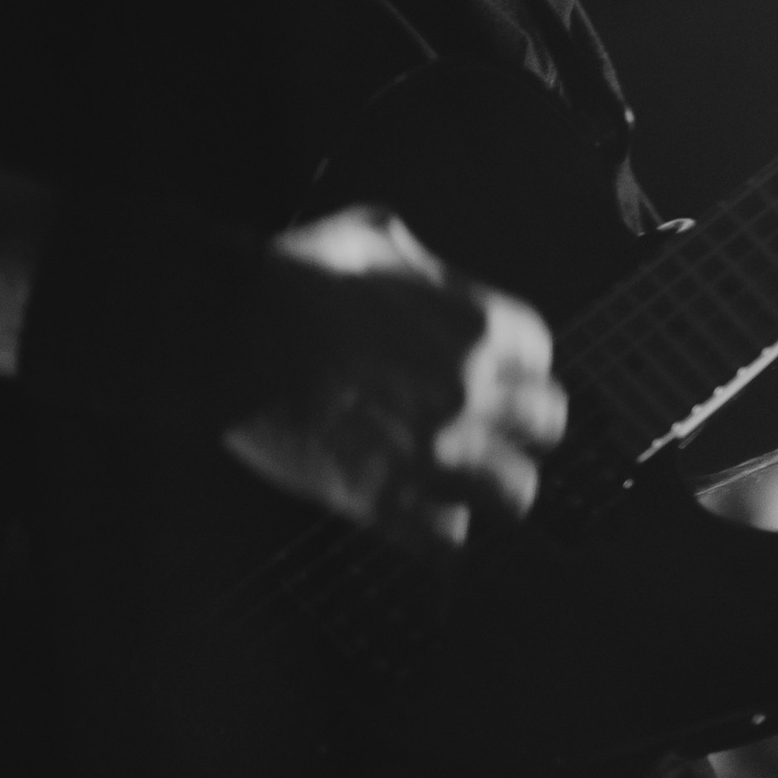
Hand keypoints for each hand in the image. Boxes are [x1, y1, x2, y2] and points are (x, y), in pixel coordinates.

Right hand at [221, 204, 565, 549]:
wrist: (230, 329)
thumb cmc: (297, 273)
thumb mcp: (378, 237)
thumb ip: (428, 268)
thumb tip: (438, 285)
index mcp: (478, 323)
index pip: (541, 356)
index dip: (518, 365)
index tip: (498, 373)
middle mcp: (472, 390)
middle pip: (547, 425)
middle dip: (522, 427)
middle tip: (493, 430)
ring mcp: (433, 450)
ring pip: (516, 494)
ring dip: (496, 487)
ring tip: (470, 483)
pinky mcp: (386, 500)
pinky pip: (451, 541)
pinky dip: (443, 533)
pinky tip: (423, 516)